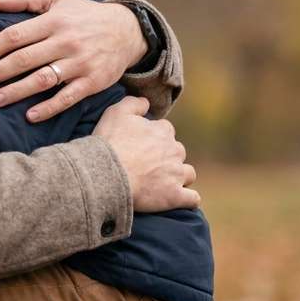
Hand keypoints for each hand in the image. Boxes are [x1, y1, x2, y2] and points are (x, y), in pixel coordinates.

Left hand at [0, 0, 147, 122]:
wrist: (127, 31)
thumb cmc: (84, 14)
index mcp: (53, 21)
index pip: (16, 35)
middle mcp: (65, 41)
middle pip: (24, 59)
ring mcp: (80, 63)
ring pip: (43, 79)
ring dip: (17, 91)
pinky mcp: (93, 82)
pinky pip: (68, 97)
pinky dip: (49, 108)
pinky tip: (30, 116)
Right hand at [94, 96, 199, 210]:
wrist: (107, 174)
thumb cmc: (111, 143)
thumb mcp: (116, 112)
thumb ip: (134, 103)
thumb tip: (146, 102)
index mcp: (163, 131)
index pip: (166, 130)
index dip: (154, 138)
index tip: (141, 146)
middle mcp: (174, 151)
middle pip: (177, 152)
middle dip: (167, 157)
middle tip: (148, 165)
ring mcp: (176, 174)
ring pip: (188, 173)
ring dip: (179, 176)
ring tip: (162, 182)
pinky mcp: (175, 196)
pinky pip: (192, 198)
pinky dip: (187, 198)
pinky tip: (177, 198)